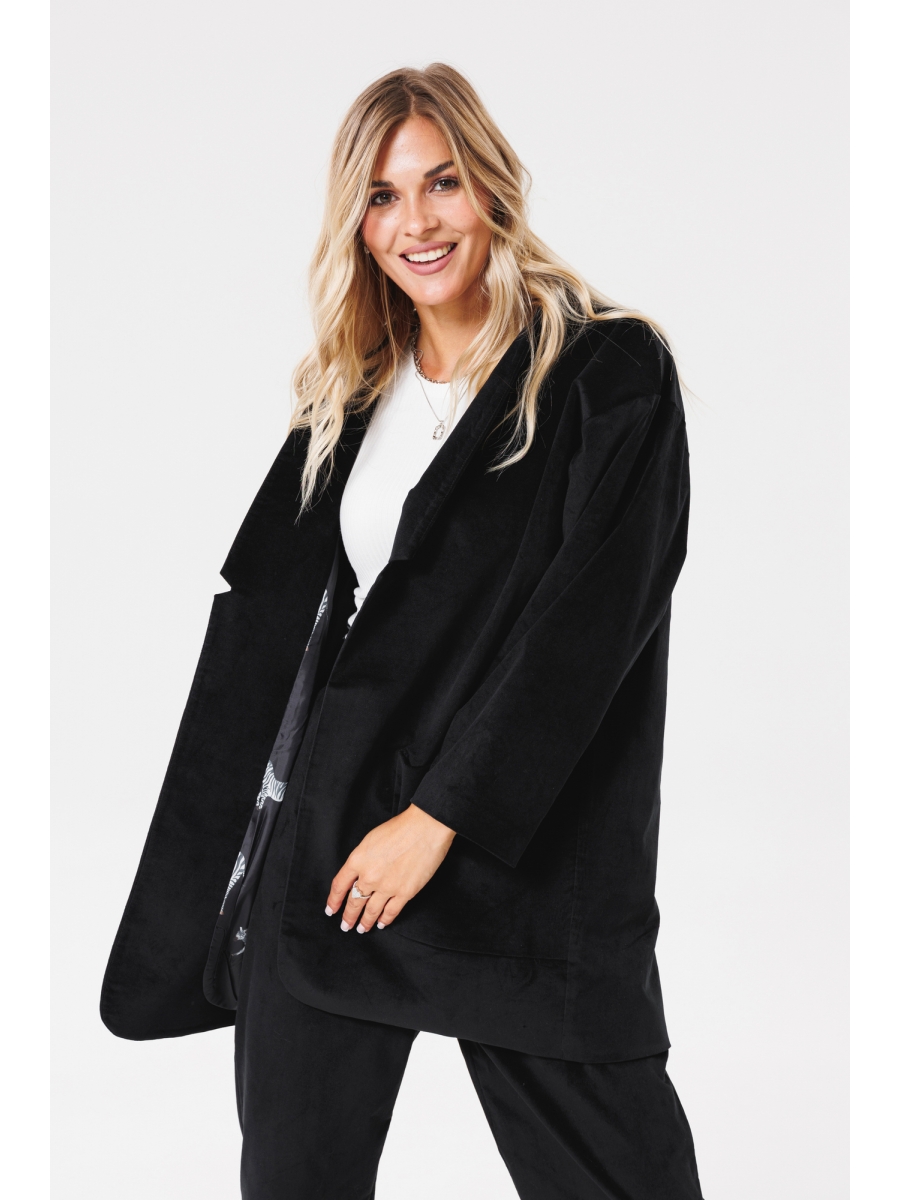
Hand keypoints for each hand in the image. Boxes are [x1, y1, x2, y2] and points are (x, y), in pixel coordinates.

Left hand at [325, 804, 455, 933]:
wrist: (425, 828)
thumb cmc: (400, 828)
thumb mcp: (371, 839)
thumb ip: (362, 858)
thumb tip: (360, 874)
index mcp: (358, 860)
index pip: (340, 886)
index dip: (333, 900)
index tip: (331, 909)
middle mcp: (369, 876)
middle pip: (354, 902)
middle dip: (348, 916)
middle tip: (345, 926)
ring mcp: (387, 886)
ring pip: (371, 911)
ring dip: (365, 922)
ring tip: (361, 929)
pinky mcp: (405, 892)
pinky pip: (391, 911)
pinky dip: (385, 920)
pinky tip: (382, 924)